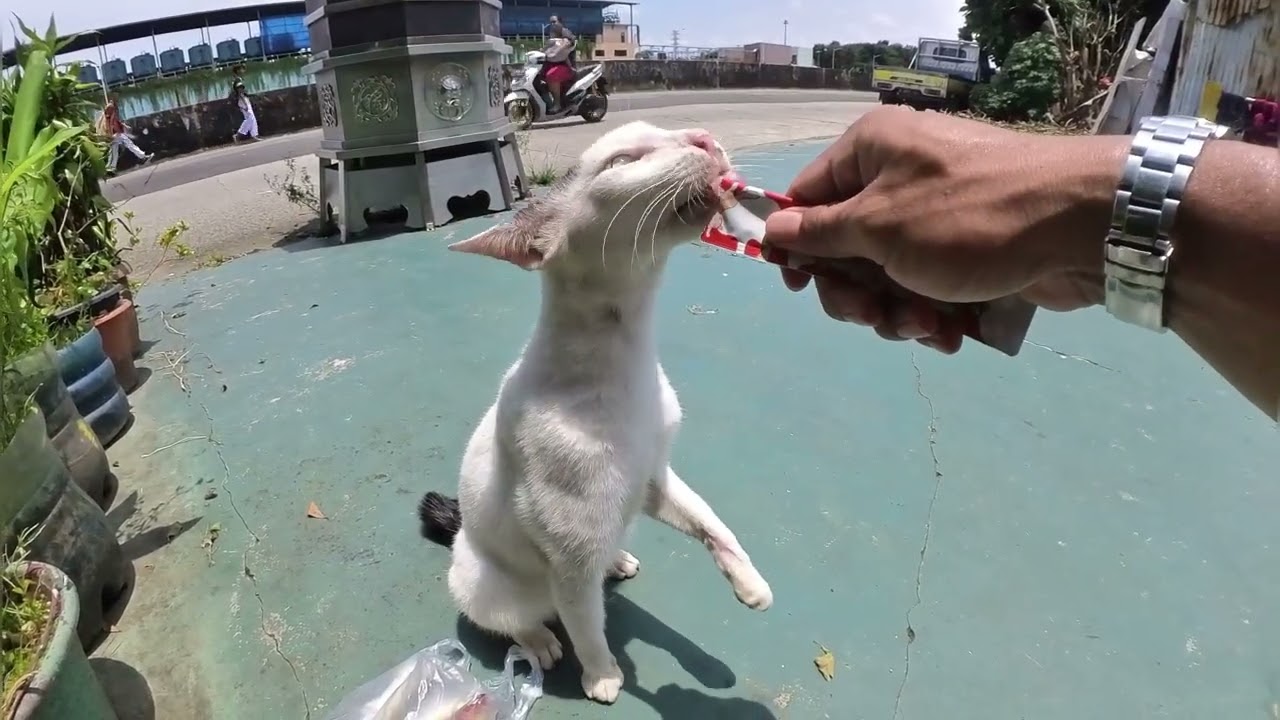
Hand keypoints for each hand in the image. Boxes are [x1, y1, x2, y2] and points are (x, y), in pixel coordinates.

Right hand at [764, 107, 1126, 351]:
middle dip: (857, 293)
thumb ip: (819, 233)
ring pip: (888, 276)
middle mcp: (901, 175)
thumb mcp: (877, 227)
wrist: (1080, 228)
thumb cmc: (965, 219)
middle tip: (873, 316)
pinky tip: (952, 333)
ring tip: (928, 326)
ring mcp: (938, 214)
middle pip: (846, 247)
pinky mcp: (970, 250)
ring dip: (898, 311)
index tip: (800, 285)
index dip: (797, 244)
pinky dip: (933, 313)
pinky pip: (928, 285)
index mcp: (871, 151)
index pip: (808, 197)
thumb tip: (771, 228)